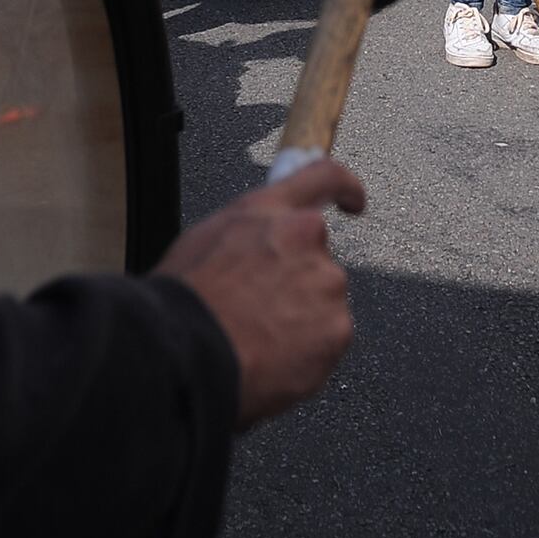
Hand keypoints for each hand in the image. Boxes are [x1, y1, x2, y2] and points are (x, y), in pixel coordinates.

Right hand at [155, 158, 366, 428]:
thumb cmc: (185, 301)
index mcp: (271, 211)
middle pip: (317, 261)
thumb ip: (249, 231)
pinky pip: (328, 343)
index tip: (354, 201)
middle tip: (259, 313)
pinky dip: (307, 355)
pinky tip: (271, 361)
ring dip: (300, 321)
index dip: (344, 187)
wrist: (187, 354)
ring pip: (323, 304)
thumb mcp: (206, 238)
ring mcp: (327, 284)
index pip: (323, 177)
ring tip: (256, 341)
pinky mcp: (337, 330)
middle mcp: (307, 238)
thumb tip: (260, 241)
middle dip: (296, 286)